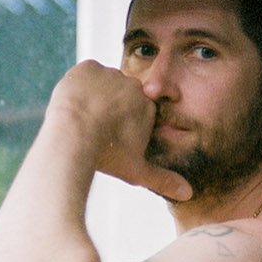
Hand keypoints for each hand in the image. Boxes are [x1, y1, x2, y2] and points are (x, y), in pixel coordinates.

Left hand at [46, 61, 191, 201]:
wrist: (73, 136)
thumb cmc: (107, 156)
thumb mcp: (137, 171)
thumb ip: (163, 180)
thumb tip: (188, 194)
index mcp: (147, 106)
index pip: (134, 110)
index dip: (119, 125)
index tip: (107, 136)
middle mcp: (132, 86)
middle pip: (118, 96)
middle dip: (108, 110)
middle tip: (92, 129)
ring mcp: (110, 73)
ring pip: (101, 84)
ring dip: (93, 97)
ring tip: (81, 119)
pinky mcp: (88, 67)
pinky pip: (85, 74)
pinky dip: (79, 86)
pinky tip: (75, 103)